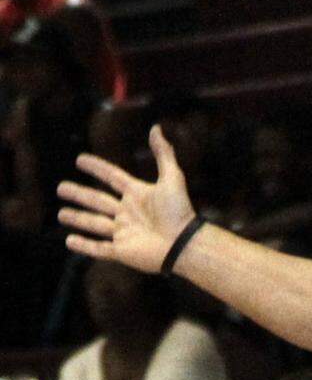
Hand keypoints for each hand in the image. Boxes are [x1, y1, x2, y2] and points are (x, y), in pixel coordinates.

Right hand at [57, 126, 195, 272]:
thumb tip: (156, 127)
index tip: (80, 159)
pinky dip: (84, 245)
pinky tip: (70, 241)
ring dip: (78, 219)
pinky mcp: (121, 251)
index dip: (97, 168)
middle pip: (98, 201)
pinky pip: (98, 249)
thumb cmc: (179, 211)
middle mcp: (128, 213)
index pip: (112, 177)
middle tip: (60, 188)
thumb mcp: (172, 178)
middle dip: (79, 194)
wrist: (183, 242)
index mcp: (138, 194)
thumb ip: (163, 154)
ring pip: (94, 224)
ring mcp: (124, 232)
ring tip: (61, 214)